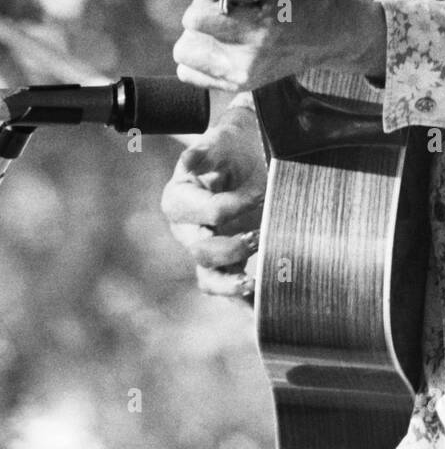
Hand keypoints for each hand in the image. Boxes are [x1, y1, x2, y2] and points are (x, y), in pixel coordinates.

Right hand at [160, 105, 265, 297]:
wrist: (250, 153)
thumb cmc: (232, 146)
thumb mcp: (220, 139)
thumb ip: (206, 149)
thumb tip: (191, 157)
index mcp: (179, 199)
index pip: (202, 212)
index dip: (230, 206)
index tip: (259, 192)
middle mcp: (188, 229)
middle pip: (201, 251)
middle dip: (232, 248)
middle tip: (259, 236)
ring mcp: (207, 250)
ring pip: (210, 279)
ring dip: (232, 283)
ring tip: (257, 281)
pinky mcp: (227, 264)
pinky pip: (230, 290)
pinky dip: (244, 303)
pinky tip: (262, 308)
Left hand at [172, 0, 386, 92]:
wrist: (331, 33)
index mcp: (259, 25)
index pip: (195, 20)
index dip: (204, 1)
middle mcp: (250, 56)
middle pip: (186, 44)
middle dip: (199, 22)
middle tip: (222, 13)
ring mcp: (245, 75)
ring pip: (186, 59)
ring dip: (198, 42)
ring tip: (223, 30)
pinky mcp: (243, 85)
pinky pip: (193, 75)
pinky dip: (200, 60)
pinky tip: (222, 46)